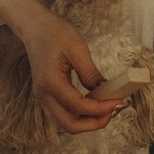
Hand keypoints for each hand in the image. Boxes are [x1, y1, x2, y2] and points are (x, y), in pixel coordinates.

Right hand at [12, 2, 125, 134]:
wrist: (35, 28)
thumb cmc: (54, 33)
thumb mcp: (77, 48)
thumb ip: (90, 73)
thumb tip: (106, 91)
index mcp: (50, 82)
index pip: (78, 107)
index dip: (100, 108)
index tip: (118, 101)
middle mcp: (44, 95)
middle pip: (70, 125)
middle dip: (94, 123)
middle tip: (114, 110)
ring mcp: (44, 97)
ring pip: (68, 122)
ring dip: (89, 120)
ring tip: (107, 107)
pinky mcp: (49, 96)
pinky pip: (66, 113)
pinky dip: (83, 114)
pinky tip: (96, 103)